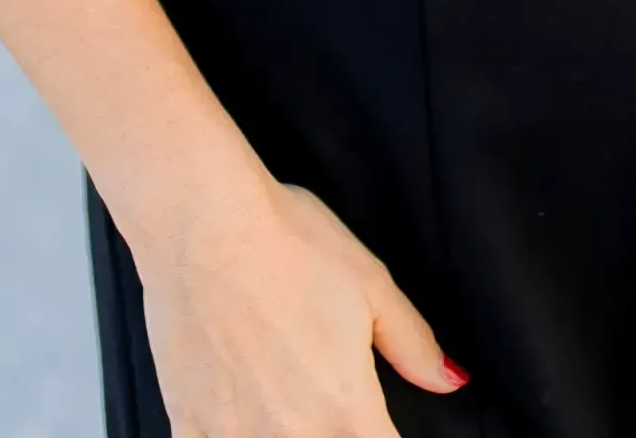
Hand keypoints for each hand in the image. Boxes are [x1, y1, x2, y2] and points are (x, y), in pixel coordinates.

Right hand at [137, 168, 468, 435]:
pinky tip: (238, 416)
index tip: (380, 423)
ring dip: (287, 435)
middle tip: (330, 397)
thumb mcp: (370, 283)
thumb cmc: (285, 241)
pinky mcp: (188, 424)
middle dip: (337, 431)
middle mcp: (293, 436)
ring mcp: (236, 436)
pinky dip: (231, 437)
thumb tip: (448, 380)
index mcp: (346, 410)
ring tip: (286, 401)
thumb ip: (413, 344)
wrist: (201, 220)